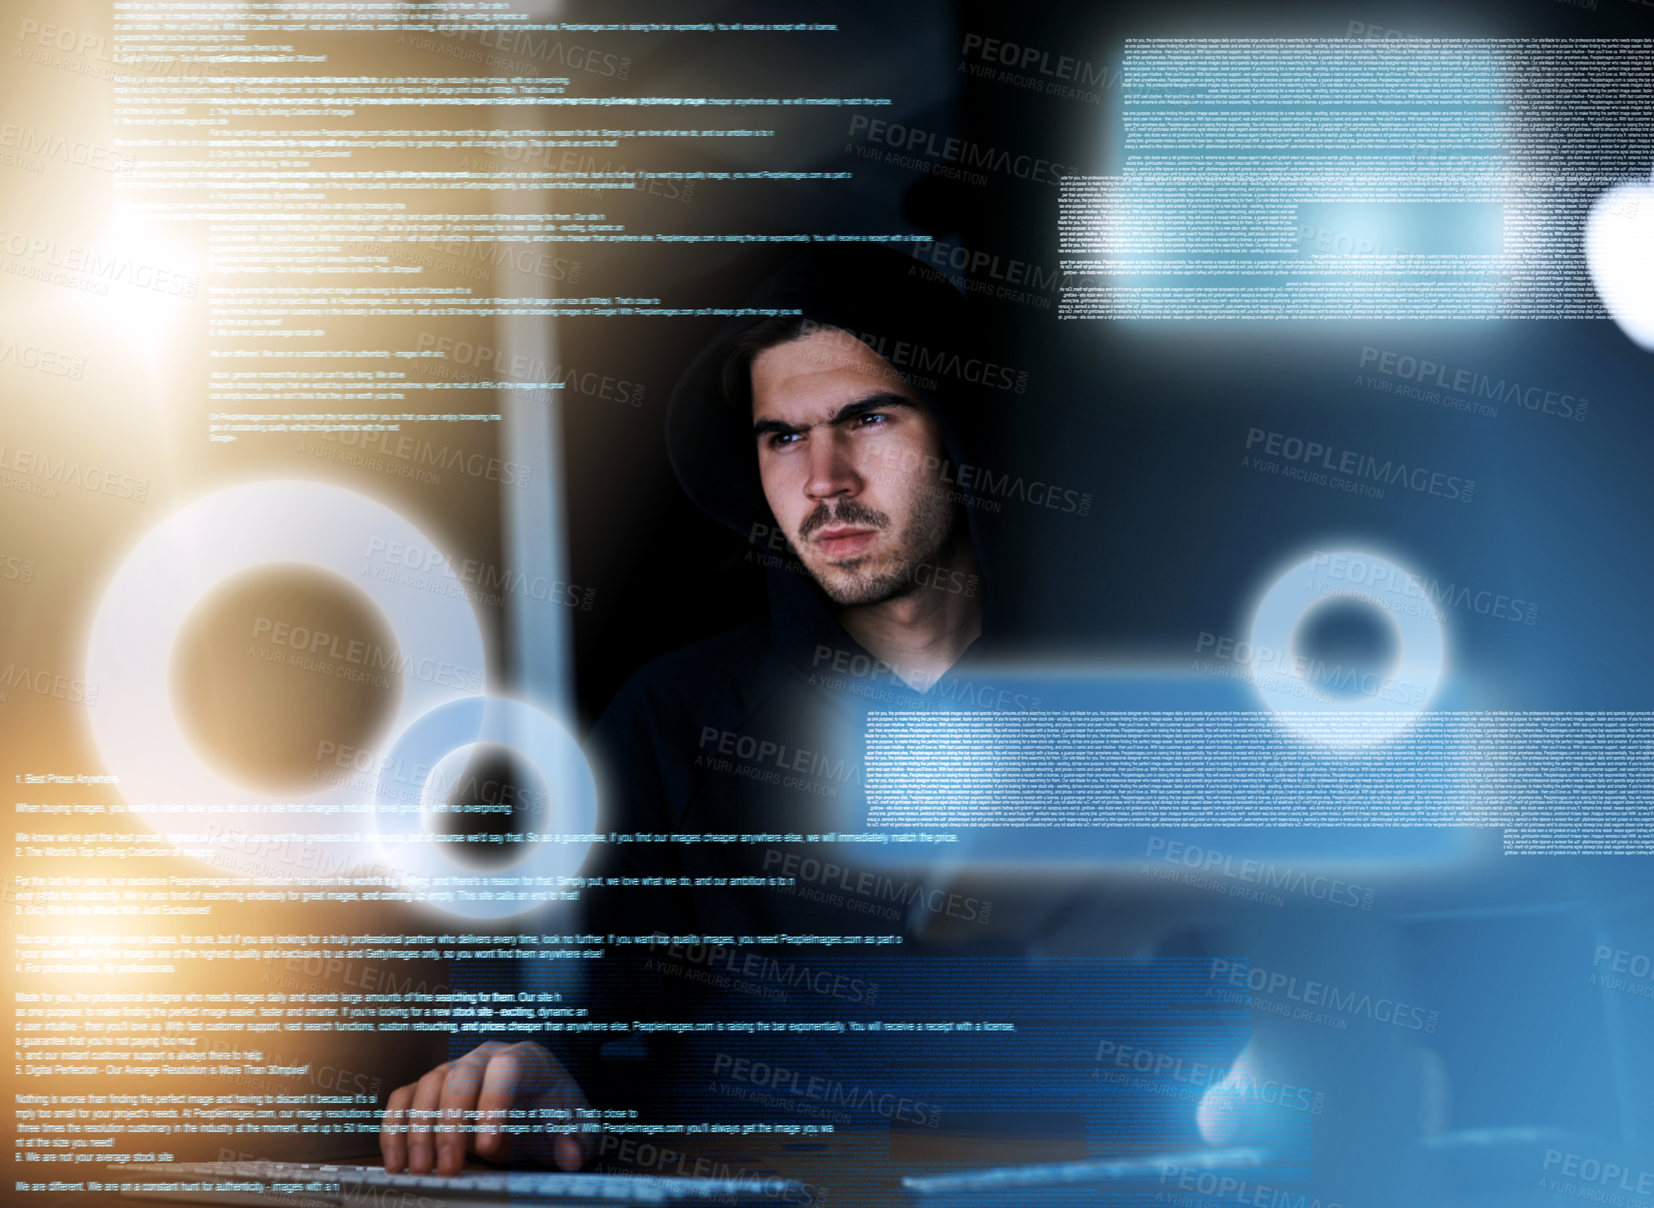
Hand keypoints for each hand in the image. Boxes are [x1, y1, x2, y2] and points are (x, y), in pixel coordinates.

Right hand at [379, 1041, 592, 1174]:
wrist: (534, 1110)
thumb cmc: (553, 1115)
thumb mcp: (574, 1127)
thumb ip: (576, 1140)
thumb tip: (572, 1156)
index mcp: (525, 1059)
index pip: (506, 1070)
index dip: (494, 1104)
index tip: (487, 1147)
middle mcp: (485, 1057)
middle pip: (459, 1077)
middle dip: (450, 1124)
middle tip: (448, 1169)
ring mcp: (453, 1070)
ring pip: (426, 1087)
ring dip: (418, 1131)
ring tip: (421, 1172)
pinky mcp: (429, 1089)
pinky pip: (402, 1100)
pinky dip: (395, 1129)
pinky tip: (398, 1164)